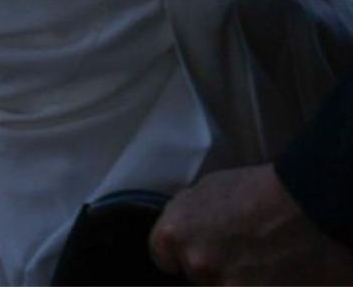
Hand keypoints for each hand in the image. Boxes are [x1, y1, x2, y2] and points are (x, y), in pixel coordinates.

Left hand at [150, 163, 352, 283]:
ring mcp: (224, 283)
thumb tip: (179, 232)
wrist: (305, 204)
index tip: (197, 251)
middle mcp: (194, 261)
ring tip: (261, 260)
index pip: (163, 258)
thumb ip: (184, 216)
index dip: (181, 255)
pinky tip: (272, 273)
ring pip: (222, 285)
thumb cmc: (256, 190)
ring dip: (238, 278)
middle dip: (213, 266)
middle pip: (196, 275)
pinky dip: (258, 284)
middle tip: (238, 251)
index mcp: (174, 232)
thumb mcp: (205, 190)